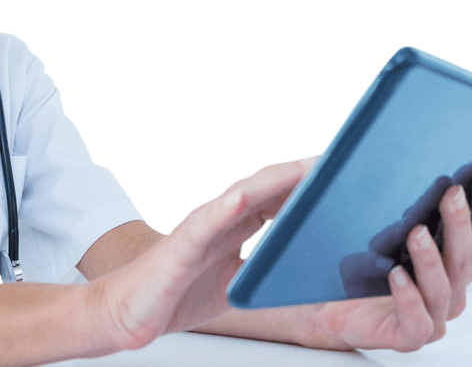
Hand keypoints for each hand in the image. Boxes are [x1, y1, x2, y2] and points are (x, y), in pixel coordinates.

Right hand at [90, 156, 318, 350]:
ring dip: (274, 180)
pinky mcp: (181, 246)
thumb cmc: (176, 293)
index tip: (344, 174)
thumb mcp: (235, 281)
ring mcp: (200, 227)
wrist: (127, 311)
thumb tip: (300, 265)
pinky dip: (224, 207)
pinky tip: (241, 197)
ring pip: (242, 195)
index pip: (278, 197)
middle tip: (340, 161)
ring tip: (304, 168)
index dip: (308, 186)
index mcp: (234, 225)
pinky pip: (204, 223)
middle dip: (302, 174)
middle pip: (267, 187)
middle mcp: (219, 217)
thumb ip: (261, 265)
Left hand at [299, 166, 471, 351]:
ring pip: (442, 287)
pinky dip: (408, 297)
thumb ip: (399, 199)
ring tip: (416, 233)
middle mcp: (448, 289)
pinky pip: (416, 319)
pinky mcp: (408, 335)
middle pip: (464, 257)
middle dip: (460, 223)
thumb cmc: (357, 269)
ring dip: (431, 258)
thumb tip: (403, 160)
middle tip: (451, 194)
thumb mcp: (381, 226)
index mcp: (450, 262)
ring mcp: (431, 314)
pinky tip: (396, 275)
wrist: (329, 308)